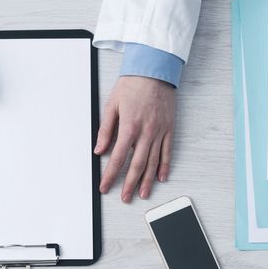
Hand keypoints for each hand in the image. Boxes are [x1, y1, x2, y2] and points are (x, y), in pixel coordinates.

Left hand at [94, 76, 176, 202]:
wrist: (154, 71)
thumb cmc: (132, 85)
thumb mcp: (111, 105)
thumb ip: (105, 130)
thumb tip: (99, 149)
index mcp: (129, 127)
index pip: (117, 158)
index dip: (110, 175)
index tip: (105, 186)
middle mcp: (146, 132)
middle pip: (137, 165)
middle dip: (129, 184)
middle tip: (124, 197)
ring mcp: (159, 132)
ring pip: (153, 162)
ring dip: (147, 180)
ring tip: (143, 194)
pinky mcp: (168, 129)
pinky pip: (167, 151)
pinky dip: (164, 166)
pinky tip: (161, 177)